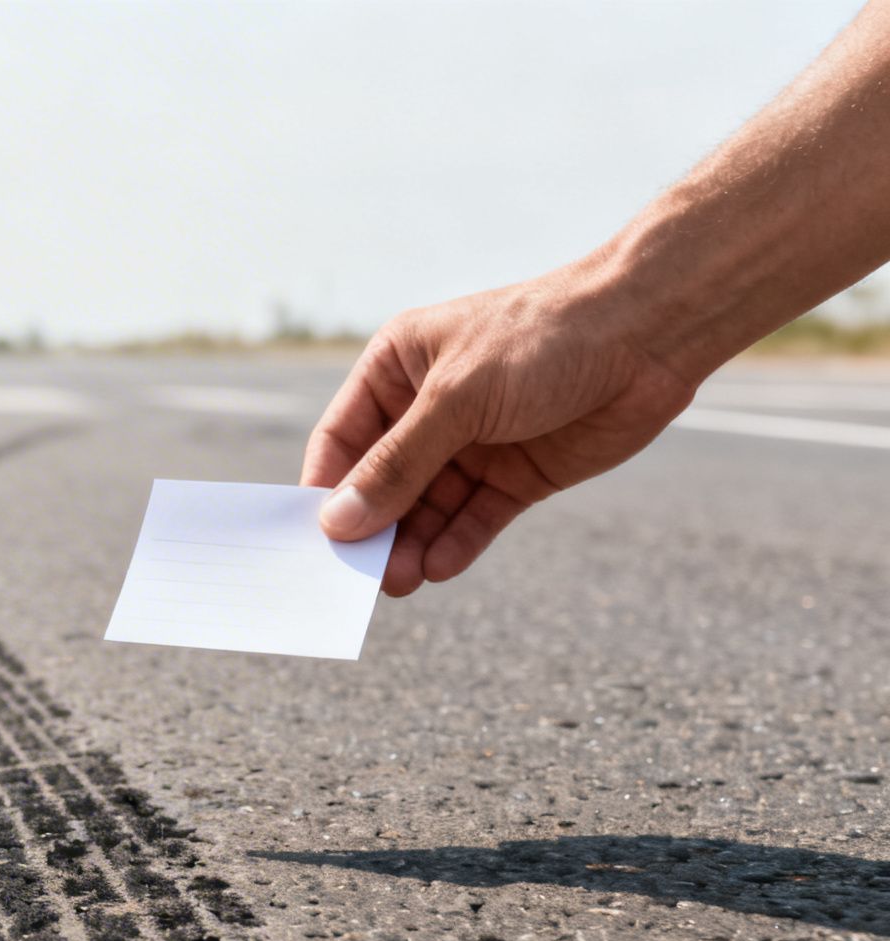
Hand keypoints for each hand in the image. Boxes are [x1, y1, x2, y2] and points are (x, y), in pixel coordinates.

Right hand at [301, 271, 699, 595]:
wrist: (649, 335)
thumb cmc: (542, 339)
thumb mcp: (457, 399)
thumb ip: (398, 464)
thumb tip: (337, 521)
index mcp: (397, 368)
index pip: (343, 438)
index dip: (327, 488)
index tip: (315, 539)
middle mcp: (428, 408)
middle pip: (382, 482)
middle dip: (373, 527)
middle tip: (361, 576)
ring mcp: (473, 444)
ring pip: (426, 507)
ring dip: (411, 544)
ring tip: (400, 581)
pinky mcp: (516, 474)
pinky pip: (474, 518)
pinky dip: (456, 543)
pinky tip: (441, 568)